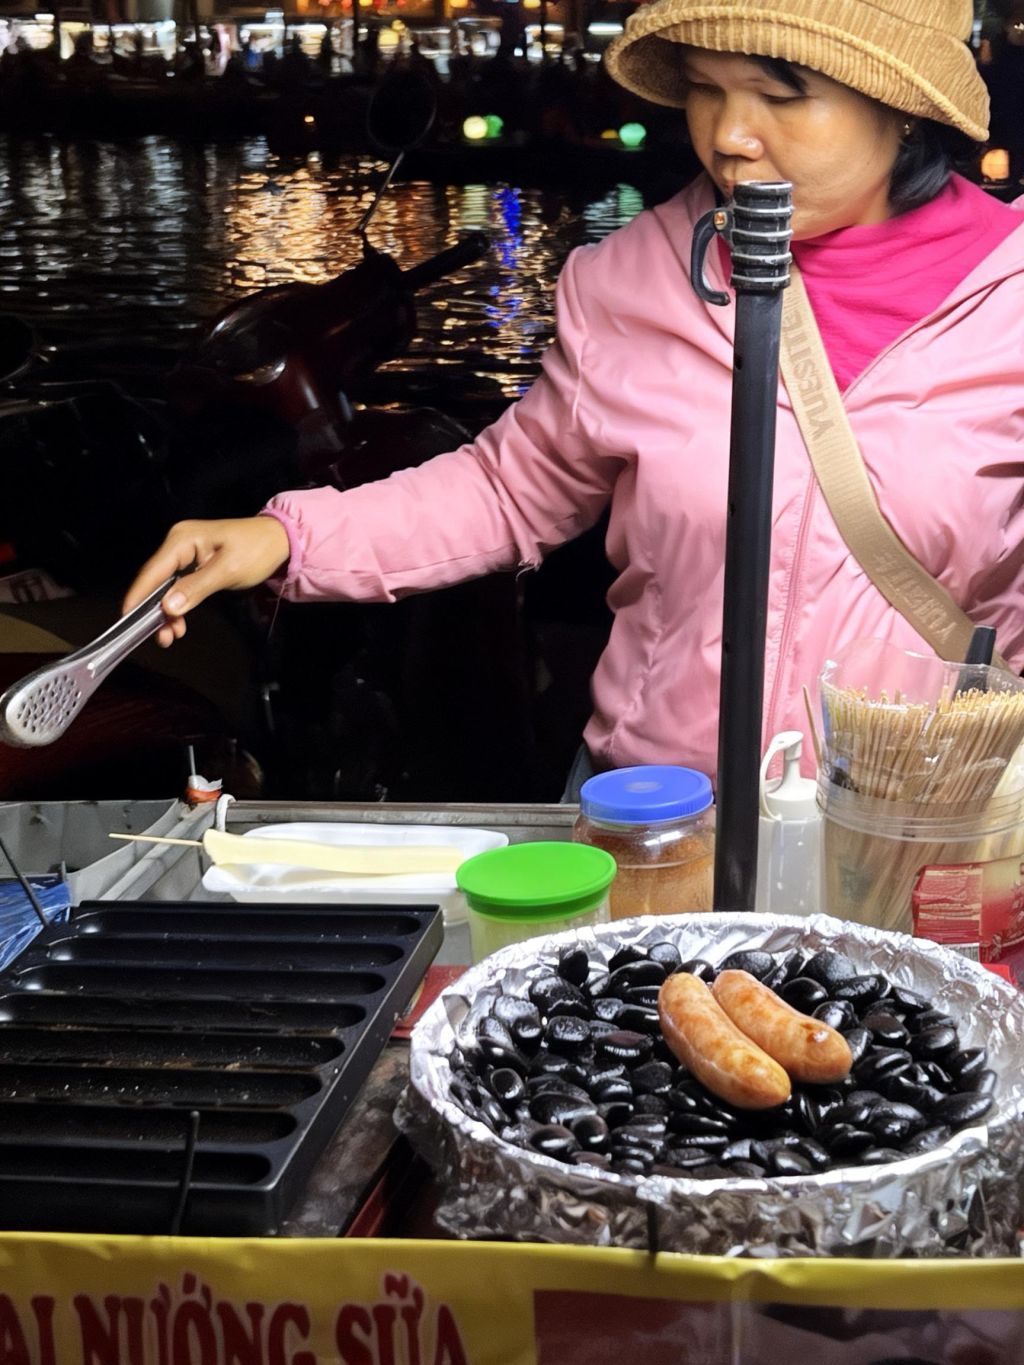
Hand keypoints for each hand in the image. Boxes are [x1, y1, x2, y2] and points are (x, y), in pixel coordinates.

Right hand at [123, 516, 290, 647]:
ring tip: (170, 636)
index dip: (138, 596)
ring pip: (165, 588)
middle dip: (154, 610)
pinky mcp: (192, 565)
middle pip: (155, 581)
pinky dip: (177, 606)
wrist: (280, 542)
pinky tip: (179, 624)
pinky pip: (177, 588)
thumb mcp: (228, 570)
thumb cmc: (257, 550)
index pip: (153, 571)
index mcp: (181, 539)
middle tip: (160, 638)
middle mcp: (177, 544)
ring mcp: (184, 555)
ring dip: (166, 613)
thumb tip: (168, 607)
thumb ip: (196, 588)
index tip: (126, 619)